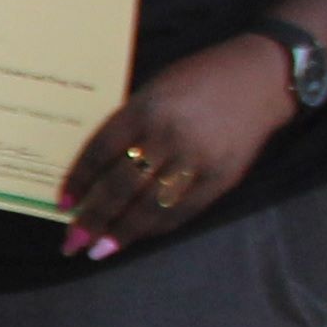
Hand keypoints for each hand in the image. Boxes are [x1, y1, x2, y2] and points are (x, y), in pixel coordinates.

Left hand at [54, 35, 297, 260]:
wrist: (263, 77)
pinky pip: (182, 212)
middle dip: (93, 218)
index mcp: (146, 108)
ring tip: (98, 250)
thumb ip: (130, 123)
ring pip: (150, 206)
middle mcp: (169, 135)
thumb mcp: (156, 88)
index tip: (62, 203)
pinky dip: (156, 228)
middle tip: (71, 242)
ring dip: (121, 232)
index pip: (101, 150)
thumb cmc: (201, 78)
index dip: (79, 180)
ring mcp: (197, 160)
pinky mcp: (221, 178)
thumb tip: (97, 168)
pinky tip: (136, 237)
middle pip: (121, 185)